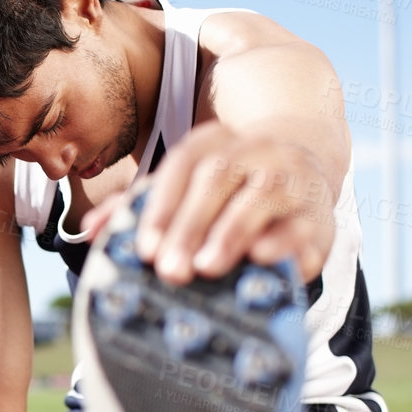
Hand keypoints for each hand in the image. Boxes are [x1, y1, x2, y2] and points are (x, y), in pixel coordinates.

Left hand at [91, 123, 336, 285]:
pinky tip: (261, 260)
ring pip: (264, 194)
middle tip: (168, 270)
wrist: (302, 175)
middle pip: (220, 177)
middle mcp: (258, 150)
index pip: (185, 164)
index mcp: (218, 141)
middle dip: (190, 225)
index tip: (143, 247)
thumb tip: (92, 229)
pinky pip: (303, 224)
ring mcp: (293, 178)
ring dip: (232, 232)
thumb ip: (139, 207)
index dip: (161, 205)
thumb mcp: (184, 190)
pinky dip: (284, 243)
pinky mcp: (320, 214)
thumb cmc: (227, 192)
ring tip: (207, 267)